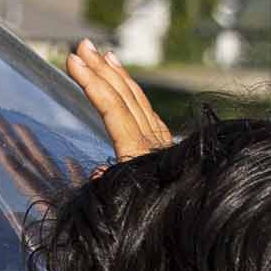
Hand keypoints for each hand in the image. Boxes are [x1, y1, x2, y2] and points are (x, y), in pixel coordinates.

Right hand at [0, 44, 176, 214]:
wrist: (198, 225)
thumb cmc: (156, 221)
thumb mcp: (129, 207)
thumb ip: (112, 188)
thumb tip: (99, 173)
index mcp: (138, 154)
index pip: (112, 108)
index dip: (92, 83)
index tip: (72, 61)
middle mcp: (152, 142)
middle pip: (124, 96)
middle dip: (101, 69)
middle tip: (82, 45)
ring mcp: (160, 143)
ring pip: (137, 100)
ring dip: (117, 75)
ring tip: (104, 54)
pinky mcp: (164, 148)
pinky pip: (145, 111)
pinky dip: (132, 93)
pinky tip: (125, 85)